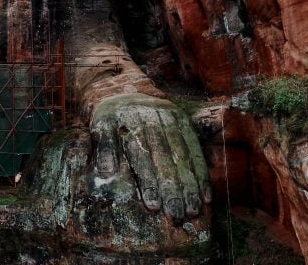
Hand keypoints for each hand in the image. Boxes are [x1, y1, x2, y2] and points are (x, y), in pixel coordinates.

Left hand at [90, 94, 211, 219]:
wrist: (124, 92)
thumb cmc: (110, 117)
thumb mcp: (100, 125)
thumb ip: (104, 147)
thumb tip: (106, 171)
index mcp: (134, 121)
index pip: (144, 156)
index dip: (150, 182)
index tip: (154, 205)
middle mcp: (157, 119)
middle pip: (167, 159)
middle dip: (173, 190)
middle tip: (177, 215)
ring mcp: (173, 120)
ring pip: (185, 157)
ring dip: (191, 186)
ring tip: (193, 210)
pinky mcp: (185, 123)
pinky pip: (196, 151)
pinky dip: (202, 175)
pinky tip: (206, 195)